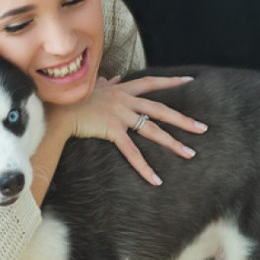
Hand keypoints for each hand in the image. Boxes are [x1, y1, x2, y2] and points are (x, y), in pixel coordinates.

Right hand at [51, 75, 207, 184]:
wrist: (56, 108)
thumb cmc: (71, 99)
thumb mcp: (92, 88)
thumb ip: (106, 84)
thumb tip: (112, 79)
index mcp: (122, 90)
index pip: (151, 83)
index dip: (171, 81)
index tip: (190, 81)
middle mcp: (125, 100)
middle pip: (161, 109)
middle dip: (184, 120)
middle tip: (203, 129)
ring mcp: (120, 114)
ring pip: (153, 130)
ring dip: (173, 143)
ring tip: (190, 154)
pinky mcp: (111, 129)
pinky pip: (132, 151)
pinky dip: (144, 167)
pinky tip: (156, 179)